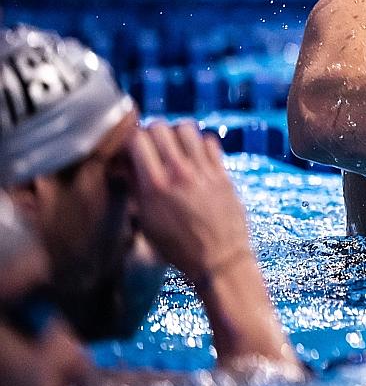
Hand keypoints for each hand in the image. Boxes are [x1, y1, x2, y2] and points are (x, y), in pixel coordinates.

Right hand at [127, 120, 253, 288]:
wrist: (219, 259)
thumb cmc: (178, 247)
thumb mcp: (146, 222)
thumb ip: (134, 189)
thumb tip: (122, 166)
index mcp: (154, 186)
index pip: (137, 139)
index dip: (130, 140)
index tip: (131, 150)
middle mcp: (179, 173)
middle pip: (159, 127)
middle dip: (150, 133)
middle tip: (151, 147)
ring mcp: (203, 170)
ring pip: (186, 127)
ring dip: (176, 133)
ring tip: (174, 147)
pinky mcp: (222, 172)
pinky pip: (210, 141)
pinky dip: (199, 143)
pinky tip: (195, 157)